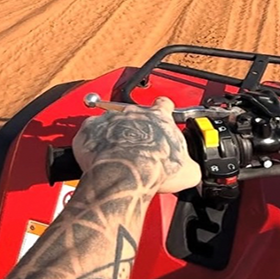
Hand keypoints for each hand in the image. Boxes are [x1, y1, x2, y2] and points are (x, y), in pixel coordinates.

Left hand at [72, 97, 201, 194]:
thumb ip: (189, 165)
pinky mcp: (89, 128)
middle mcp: (133, 112)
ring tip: (115, 153)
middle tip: (137, 144)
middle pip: (135, 112)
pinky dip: (91, 141)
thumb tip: (191, 171)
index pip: (164, 104)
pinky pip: (88, 131)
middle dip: (135, 126)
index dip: (163, 110)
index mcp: (159, 118)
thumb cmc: (154, 169)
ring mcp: (110, 118)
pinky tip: (96, 154)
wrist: (126, 174)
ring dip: (112, 133)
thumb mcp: (186, 171)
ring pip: (110, 120)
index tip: (161, 116)